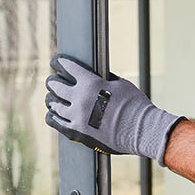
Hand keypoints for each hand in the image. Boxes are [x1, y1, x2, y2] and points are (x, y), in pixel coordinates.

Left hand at [44, 54, 184, 164]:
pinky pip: (56, 122)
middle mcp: (80, 99)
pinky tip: (53, 114)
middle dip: (53, 81)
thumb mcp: (120, 84)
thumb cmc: (135, 106)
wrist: (142, 131)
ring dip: (52, 99)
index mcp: (90, 83)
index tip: (55, 61)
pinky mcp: (76, 133)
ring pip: (54, 104)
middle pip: (56, 85)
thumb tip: (94, 74)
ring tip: (52, 98)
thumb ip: (103, 79)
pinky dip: (53, 116)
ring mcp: (76, 117)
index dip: (59, 62)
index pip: (67, 67)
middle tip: (52, 80)